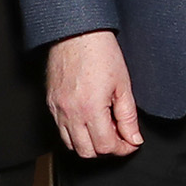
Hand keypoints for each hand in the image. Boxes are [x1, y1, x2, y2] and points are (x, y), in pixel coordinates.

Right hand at [48, 30, 142, 158]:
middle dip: (106, 149)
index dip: (123, 148)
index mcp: (91, 109)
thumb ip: (128, 117)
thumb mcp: (123, 86)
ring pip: (71, 145)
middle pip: (87, 151)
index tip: (131, 142)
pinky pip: (60, 130)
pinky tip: (89, 121)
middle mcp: (71, 113)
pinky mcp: (51, 104)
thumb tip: (134, 138)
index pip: (106, 146)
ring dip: (89, 144)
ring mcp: (58, 110)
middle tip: (119, 136)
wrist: (77, 33)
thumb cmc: (100, 53)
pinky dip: (75, 133)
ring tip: (104, 128)